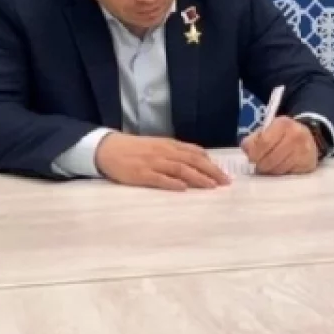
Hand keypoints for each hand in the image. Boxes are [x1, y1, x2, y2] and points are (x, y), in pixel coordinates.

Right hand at [94, 133, 229, 190]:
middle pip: (193, 161)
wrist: (108, 148)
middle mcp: (164, 152)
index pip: (195, 153)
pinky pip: (160, 178)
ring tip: (211, 186)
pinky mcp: (141, 174)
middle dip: (211, 171)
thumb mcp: (158, 145)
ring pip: (180, 169)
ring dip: (198, 178)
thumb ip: (177, 151)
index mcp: (169, 145)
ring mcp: (153, 163)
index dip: (211, 163)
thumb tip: (200, 158)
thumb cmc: (135, 149)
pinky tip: (183, 188)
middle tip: (225, 182)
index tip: (224, 173)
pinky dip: (172, 183)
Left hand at [240, 116, 317, 175]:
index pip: (264, 142)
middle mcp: (296, 135)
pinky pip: (287, 174)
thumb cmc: (282, 135)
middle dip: (260, 165)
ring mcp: (303, 151)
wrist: (309, 137)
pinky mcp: (308, 163)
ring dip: (270, 171)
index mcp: (283, 124)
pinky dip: (281, 173)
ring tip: (270, 166)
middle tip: (259, 165)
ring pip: (278, 169)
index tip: (251, 158)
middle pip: (270, 159)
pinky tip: (281, 167)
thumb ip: (254, 139)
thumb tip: (247, 151)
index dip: (254, 153)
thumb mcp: (268, 130)